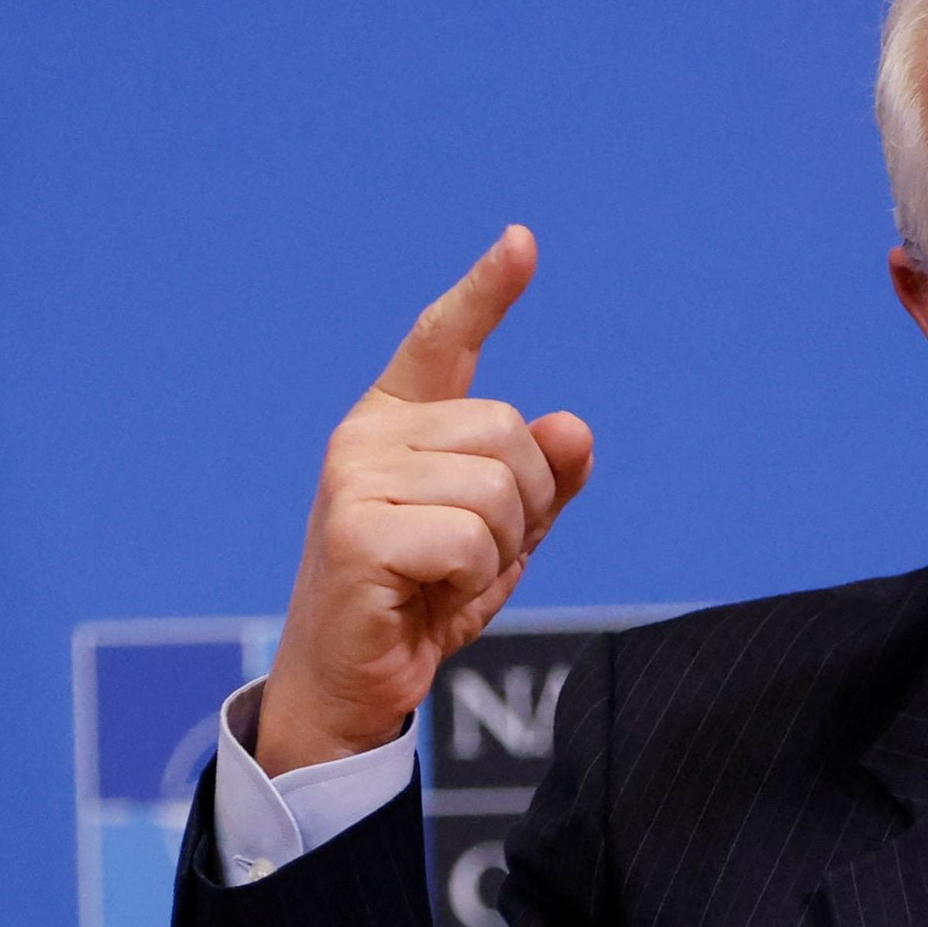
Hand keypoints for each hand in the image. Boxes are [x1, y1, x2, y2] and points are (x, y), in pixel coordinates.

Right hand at [256, 225, 595, 774]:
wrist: (354, 683)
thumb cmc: (422, 600)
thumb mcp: (500, 537)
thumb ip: (541, 482)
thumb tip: (573, 429)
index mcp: (396, 421)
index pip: (444, 340)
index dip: (486, 292)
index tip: (521, 243)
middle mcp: (367, 435)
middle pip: (509, 432)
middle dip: (526, 503)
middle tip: (479, 554)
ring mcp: (354, 478)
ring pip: (497, 487)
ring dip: (500, 548)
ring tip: (450, 577)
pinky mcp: (355, 531)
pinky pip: (470, 539)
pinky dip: (474, 578)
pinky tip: (430, 593)